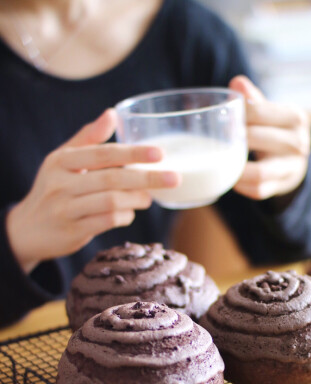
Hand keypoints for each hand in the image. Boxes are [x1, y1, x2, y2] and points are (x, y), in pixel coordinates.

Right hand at [6, 109, 179, 272]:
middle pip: (112, 179)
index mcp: (61, 161)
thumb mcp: (62, 161)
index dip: (132, 153)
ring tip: (149, 198)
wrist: (27, 229)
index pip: (102, 154)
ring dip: (136, 199)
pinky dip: (125, 216)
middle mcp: (61, 184)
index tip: (159, 154)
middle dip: (146, 178)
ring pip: (112, 202)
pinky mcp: (73, 231)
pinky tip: (129, 213)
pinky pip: (107, 222)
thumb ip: (88, 139)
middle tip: (173, 178)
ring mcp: (66, 209)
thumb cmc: (52, 190)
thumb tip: (113, 114)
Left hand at [229, 75, 310, 200]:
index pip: (260, 111)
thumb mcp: (271, 111)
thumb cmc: (275, 130)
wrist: (295, 160)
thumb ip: (254, 99)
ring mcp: (291, 168)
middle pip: (259, 139)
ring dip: (236, 168)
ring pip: (260, 172)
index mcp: (295, 117)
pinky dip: (240, 185)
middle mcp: (298, 143)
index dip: (238, 113)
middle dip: (235, 139)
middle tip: (216, 138)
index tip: (223, 116)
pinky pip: (258, 190)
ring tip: (219, 161)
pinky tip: (229, 178)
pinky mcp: (281, 186)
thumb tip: (236, 83)